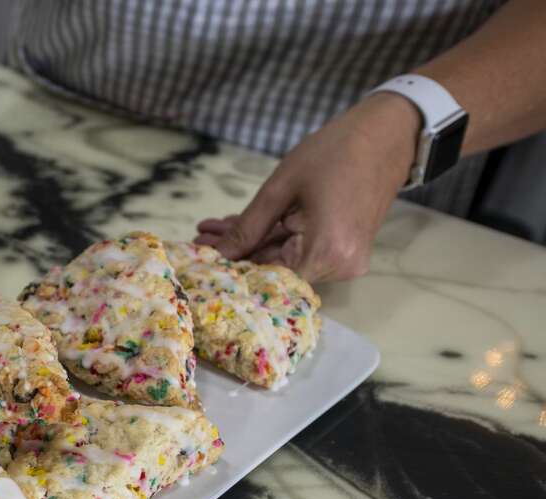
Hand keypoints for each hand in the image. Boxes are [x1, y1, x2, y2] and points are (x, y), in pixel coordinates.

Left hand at [194, 92, 421, 281]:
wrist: (389, 133)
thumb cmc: (335, 152)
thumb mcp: (281, 188)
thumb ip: (248, 228)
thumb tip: (217, 256)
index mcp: (326, 253)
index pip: (265, 277)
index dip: (229, 269)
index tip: (197, 258)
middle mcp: (339, 267)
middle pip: (273, 269)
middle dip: (234, 251)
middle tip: (198, 238)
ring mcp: (344, 261)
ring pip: (282, 258)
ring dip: (249, 243)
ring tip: (211, 229)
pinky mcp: (343, 250)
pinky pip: (298, 249)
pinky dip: (270, 237)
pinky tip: (237, 226)